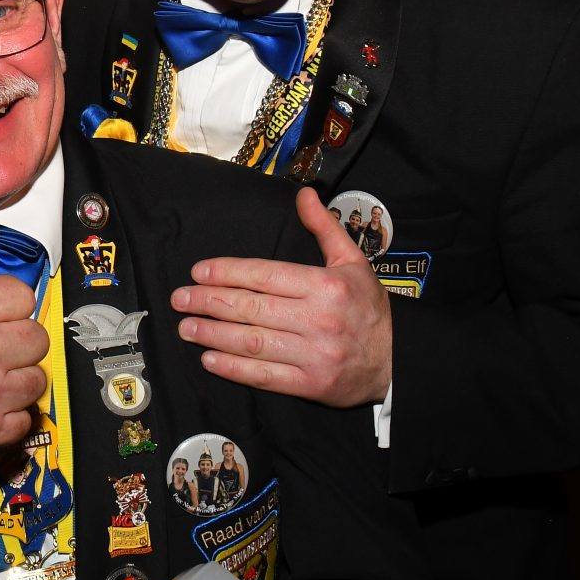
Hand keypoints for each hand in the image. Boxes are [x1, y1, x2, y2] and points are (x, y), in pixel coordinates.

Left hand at [172, 187, 392, 406]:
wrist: (399, 359)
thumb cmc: (369, 307)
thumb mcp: (353, 261)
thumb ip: (323, 228)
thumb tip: (303, 194)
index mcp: (325, 285)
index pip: (265, 275)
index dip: (227, 273)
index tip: (198, 272)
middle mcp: (318, 319)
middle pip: (252, 308)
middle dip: (210, 302)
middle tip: (180, 299)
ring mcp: (315, 355)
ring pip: (254, 342)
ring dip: (214, 335)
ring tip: (186, 327)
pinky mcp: (312, 385)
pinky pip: (266, 377)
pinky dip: (235, 369)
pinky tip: (210, 359)